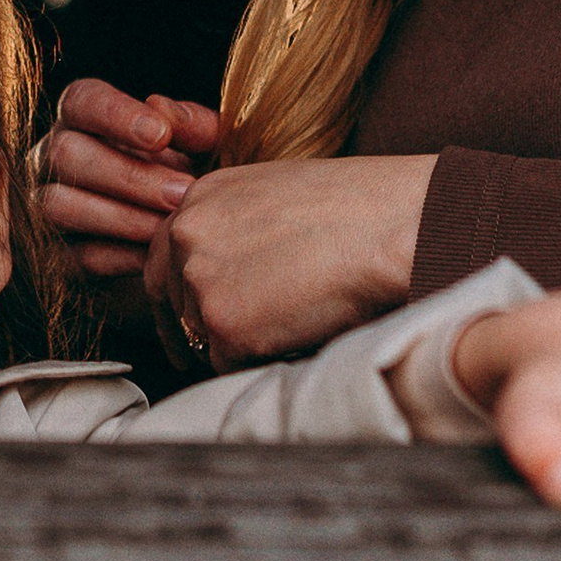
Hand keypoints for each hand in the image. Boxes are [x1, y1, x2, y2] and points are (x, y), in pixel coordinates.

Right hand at [37, 79, 221, 308]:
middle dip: (128, 176)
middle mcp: (52, 156)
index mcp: (83, 118)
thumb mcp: (200, 146)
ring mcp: (46, 205)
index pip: (82, 101)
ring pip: (60, 205)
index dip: (116, 115)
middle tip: (181, 192)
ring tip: (169, 227)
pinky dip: (116, 257)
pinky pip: (72, 255)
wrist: (181, 238)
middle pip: (65, 154)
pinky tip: (153, 257)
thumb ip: (190, 124)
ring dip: (122, 218)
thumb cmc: (185, 175)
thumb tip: (163, 110)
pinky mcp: (56, 254)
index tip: (161, 135)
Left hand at [154, 154, 436, 370]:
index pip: (164, 258)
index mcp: (200, 198)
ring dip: (234, 345)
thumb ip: (236, 227)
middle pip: (174, 303)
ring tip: (289, 326)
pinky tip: (297, 336)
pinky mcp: (224, 325)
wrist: (396, 224)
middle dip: (191, 331)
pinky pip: (229, 364)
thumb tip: (228, 269)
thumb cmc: (361, 208)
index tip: (181, 324)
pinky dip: (260, 362)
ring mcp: (201, 280)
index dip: (175, 296)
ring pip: (201, 337)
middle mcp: (187, 235)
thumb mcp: (276, 196)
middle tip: (205, 355)